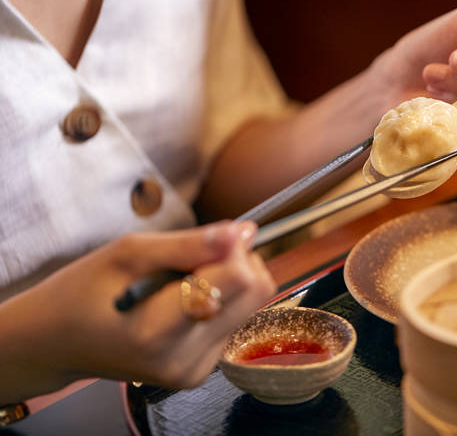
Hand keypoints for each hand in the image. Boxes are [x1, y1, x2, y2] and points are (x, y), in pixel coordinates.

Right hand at [0, 222, 275, 401]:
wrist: (54, 344)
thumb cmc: (82, 292)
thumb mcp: (127, 252)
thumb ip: (191, 244)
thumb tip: (245, 231)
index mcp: (159, 332)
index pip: (238, 280)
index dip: (234, 248)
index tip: (212, 237)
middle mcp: (184, 360)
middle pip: (255, 293)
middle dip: (235, 262)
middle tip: (194, 256)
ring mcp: (195, 371)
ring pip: (251, 305)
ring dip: (228, 281)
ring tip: (181, 280)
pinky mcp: (201, 372)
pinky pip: (236, 320)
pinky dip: (219, 301)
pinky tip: (183, 300)